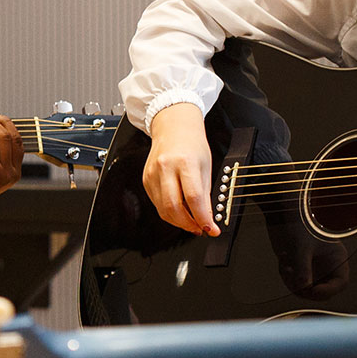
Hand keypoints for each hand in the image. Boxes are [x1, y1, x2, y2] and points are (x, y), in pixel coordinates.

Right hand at [143, 103, 219, 234]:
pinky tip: (179, 211)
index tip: (210, 229)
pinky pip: (157, 203)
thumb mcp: (205, 167)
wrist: (173, 128)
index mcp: (185, 162)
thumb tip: (207, 219)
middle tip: (200, 229)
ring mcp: (152, 174)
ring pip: (163, 209)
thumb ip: (205, 195)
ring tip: (191, 222)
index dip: (202, 218)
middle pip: (173, 207)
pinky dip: (169, 212)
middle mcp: (165, 168)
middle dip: (188, 224)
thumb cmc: (191, 144)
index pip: (193, 198)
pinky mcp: (146, 180)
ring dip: (178, 221)